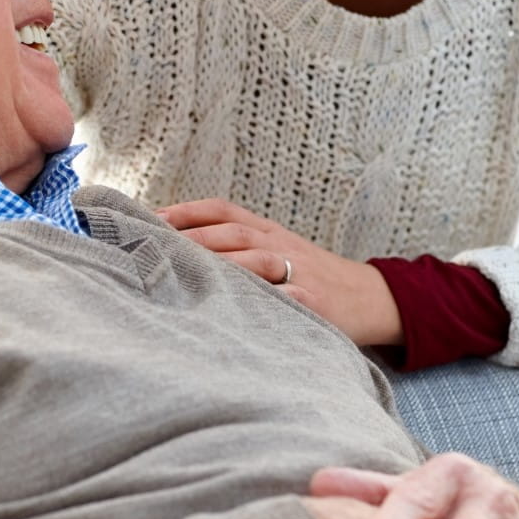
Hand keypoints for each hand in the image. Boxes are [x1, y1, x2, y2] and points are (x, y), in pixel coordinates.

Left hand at [157, 198, 402, 345]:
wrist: (370, 299)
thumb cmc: (310, 277)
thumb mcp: (276, 251)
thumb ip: (236, 247)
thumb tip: (175, 248)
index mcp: (267, 231)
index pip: (222, 210)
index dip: (185, 211)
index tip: (147, 217)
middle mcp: (279, 245)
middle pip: (231, 233)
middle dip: (191, 237)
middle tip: (151, 246)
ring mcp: (298, 272)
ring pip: (254, 260)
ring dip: (218, 263)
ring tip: (182, 271)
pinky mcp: (314, 302)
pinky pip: (283, 299)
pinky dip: (259, 300)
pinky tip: (230, 309)